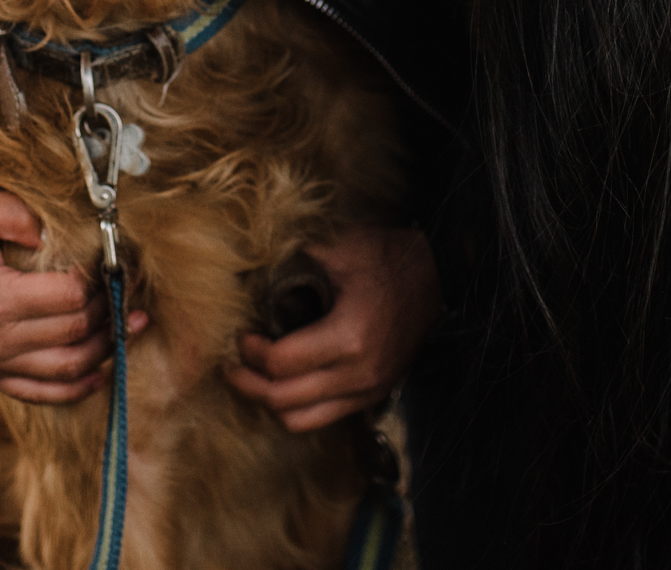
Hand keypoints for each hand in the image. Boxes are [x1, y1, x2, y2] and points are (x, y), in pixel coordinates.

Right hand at [0, 139, 146, 403]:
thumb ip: (16, 214)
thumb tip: (55, 236)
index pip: (69, 298)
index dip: (100, 280)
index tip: (113, 260)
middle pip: (73, 334)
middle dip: (109, 311)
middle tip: (127, 287)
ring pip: (66, 370)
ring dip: (106, 350)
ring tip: (132, 324)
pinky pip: (41, 392)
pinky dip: (77, 386)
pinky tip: (104, 368)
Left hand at [225, 226, 440, 431]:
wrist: (438, 275)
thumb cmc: (388, 258)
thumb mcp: (340, 250)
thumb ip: (295, 264)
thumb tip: (251, 275)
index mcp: (349, 336)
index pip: (281, 364)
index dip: (250, 353)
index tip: (240, 335)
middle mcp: (358, 373)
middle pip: (283, 400)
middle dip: (248, 384)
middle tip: (231, 364)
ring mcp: (368, 389)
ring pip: (300, 420)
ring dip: (269, 402)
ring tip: (253, 378)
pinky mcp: (372, 394)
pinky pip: (322, 417)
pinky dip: (295, 407)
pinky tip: (283, 383)